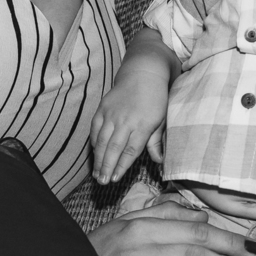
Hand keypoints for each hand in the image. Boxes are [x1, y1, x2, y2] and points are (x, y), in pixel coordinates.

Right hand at [89, 70, 168, 184]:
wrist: (143, 73)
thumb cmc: (156, 99)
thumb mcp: (162, 120)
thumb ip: (156, 142)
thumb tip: (159, 162)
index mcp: (142, 124)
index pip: (130, 150)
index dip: (122, 166)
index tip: (116, 178)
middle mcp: (125, 120)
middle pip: (113, 148)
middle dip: (107, 166)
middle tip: (102, 181)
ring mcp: (112, 114)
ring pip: (102, 140)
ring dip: (98, 158)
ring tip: (96, 173)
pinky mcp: (103, 108)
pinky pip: (95, 128)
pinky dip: (94, 142)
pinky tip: (94, 153)